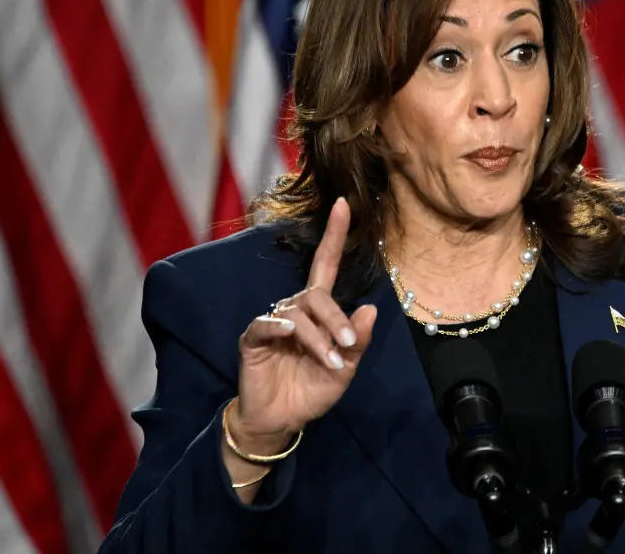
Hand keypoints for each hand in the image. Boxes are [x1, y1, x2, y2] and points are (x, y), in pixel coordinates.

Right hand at [230, 198, 376, 451]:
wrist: (282, 419)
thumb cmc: (314, 388)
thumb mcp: (345, 368)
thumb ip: (358, 340)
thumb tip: (371, 308)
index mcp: (319, 310)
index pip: (326, 264)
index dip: (334, 234)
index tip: (343, 204)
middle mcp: (295, 309)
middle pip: (317, 295)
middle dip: (336, 319)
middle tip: (348, 345)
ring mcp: (273, 322)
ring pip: (299, 314)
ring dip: (318, 337)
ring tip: (330, 362)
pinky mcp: (253, 339)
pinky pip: (266, 324)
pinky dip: (279, 327)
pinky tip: (289, 334)